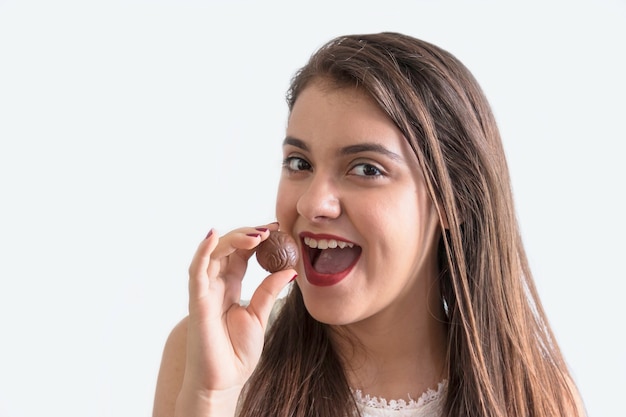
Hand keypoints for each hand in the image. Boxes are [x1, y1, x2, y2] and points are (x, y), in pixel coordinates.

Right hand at [177, 223, 295, 413]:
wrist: (224, 381)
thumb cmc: (237, 352)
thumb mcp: (260, 315)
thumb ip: (270, 290)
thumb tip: (291, 269)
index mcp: (230, 285)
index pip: (241, 252)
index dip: (256, 237)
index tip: (278, 228)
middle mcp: (215, 283)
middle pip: (227, 247)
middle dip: (247, 234)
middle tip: (270, 229)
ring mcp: (205, 290)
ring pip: (213, 253)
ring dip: (233, 238)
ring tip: (257, 235)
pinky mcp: (197, 301)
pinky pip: (197, 271)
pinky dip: (203, 251)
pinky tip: (213, 236)